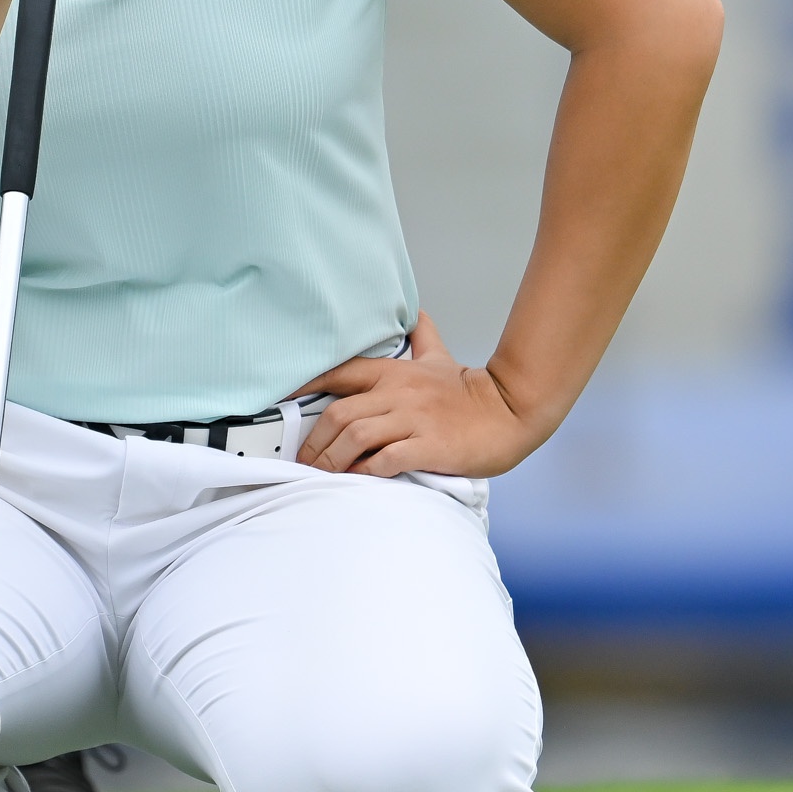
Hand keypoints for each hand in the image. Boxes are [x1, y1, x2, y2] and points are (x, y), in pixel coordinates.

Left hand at [299, 314, 546, 478]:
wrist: (510, 413)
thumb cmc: (470, 393)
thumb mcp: (441, 357)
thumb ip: (423, 336)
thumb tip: (414, 311)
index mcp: (396, 373)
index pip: (341, 373)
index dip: (307, 385)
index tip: (282, 400)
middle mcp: (399, 393)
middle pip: (340, 413)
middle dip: (315, 442)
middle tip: (304, 462)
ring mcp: (413, 420)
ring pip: (356, 436)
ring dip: (333, 460)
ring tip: (322, 476)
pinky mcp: (428, 446)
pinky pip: (385, 459)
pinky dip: (365, 472)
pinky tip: (357, 480)